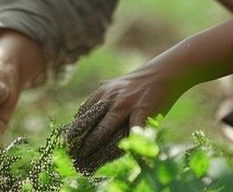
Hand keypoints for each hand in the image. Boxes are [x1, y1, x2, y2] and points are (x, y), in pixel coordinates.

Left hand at [67, 61, 185, 170]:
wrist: (163, 73)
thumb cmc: (139, 83)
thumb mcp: (116, 84)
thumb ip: (102, 95)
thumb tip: (85, 110)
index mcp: (104, 92)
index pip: (83, 113)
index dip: (75, 129)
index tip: (68, 142)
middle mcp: (111, 98)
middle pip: (91, 123)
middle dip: (81, 140)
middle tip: (73, 155)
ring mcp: (127, 104)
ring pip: (106, 128)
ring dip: (95, 145)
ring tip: (87, 158)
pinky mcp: (143, 111)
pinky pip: (133, 130)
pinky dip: (128, 143)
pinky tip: (122, 152)